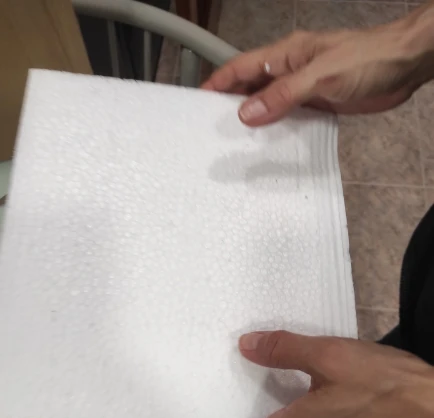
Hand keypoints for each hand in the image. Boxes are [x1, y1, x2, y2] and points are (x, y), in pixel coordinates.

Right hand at [202, 6, 433, 125]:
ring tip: (236, 145)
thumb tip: (247, 113)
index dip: (218, 84)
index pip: (241, 68)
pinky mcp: (318, 104)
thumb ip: (283, 95)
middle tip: (213, 131)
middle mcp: (290, 71)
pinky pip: (290, 119)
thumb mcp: (320, 76)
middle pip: (251, 88)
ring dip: (255, 122)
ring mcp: (303, 88)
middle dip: (231, 106)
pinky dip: (279, 131)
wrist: (404, 65)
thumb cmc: (367, 59)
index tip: (197, 102)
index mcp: (285, 55)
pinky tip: (271, 147)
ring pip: (269, 106)